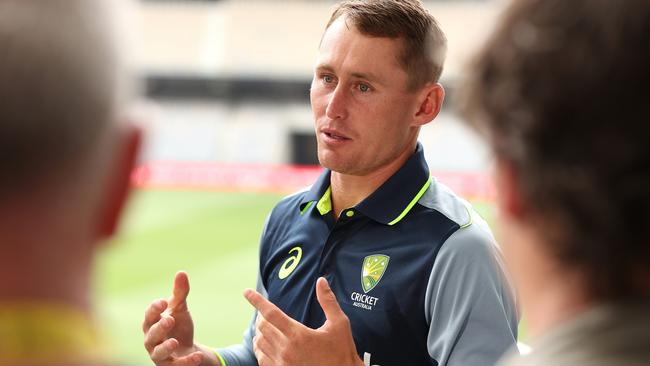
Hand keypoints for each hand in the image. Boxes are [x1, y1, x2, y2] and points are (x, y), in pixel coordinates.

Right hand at [143, 271, 203, 364]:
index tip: (162, 302)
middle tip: (170, 319)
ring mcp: (160, 355)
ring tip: (175, 341)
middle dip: (159, 327)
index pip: (149, 316)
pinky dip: (186, 362)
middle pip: (151, 335)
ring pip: (158, 353)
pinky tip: (197, 356)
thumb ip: (180, 293)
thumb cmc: (178, 326)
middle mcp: (152, 340)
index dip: (154, 309)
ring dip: (165, 347)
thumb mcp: (181, 309)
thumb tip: (181, 272)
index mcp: (152, 324)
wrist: (188, 349)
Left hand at [244, 277, 363, 365]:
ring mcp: (281, 363)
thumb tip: (321, 281)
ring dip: (260, 331)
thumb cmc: (342, 352)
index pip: (271, 313)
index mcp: (298, 335)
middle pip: (262, 326)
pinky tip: (266, 344)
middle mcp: (286, 349)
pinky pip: (261, 358)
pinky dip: (260, 348)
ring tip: (266, 326)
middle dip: (262, 315)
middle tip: (266, 312)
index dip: (257, 301)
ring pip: (259, 342)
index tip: (247, 292)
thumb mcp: (339, 324)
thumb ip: (328, 301)